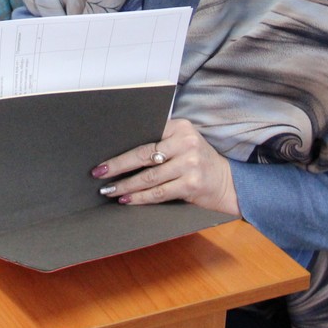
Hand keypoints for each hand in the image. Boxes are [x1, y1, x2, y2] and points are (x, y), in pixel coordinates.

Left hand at [91, 119, 238, 215]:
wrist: (229, 183)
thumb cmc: (198, 162)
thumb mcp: (184, 144)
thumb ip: (161, 143)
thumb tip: (121, 153)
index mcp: (180, 127)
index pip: (145, 136)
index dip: (122, 147)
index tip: (104, 155)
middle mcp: (186, 142)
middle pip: (143, 155)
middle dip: (118, 166)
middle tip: (99, 173)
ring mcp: (189, 164)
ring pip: (148, 177)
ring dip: (125, 185)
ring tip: (109, 190)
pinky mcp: (191, 184)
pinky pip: (158, 192)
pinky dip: (140, 197)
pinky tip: (127, 200)